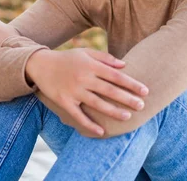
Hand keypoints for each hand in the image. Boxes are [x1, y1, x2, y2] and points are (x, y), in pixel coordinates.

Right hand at [26, 47, 148, 136]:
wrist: (40, 65)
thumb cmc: (67, 59)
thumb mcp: (85, 53)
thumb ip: (105, 58)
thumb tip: (124, 66)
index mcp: (91, 66)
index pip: (116, 76)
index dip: (131, 83)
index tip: (145, 91)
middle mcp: (83, 78)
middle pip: (109, 90)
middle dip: (127, 99)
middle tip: (142, 106)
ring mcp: (73, 91)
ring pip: (97, 104)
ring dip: (113, 111)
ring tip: (128, 117)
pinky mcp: (63, 101)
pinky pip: (78, 115)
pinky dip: (89, 125)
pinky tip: (102, 132)